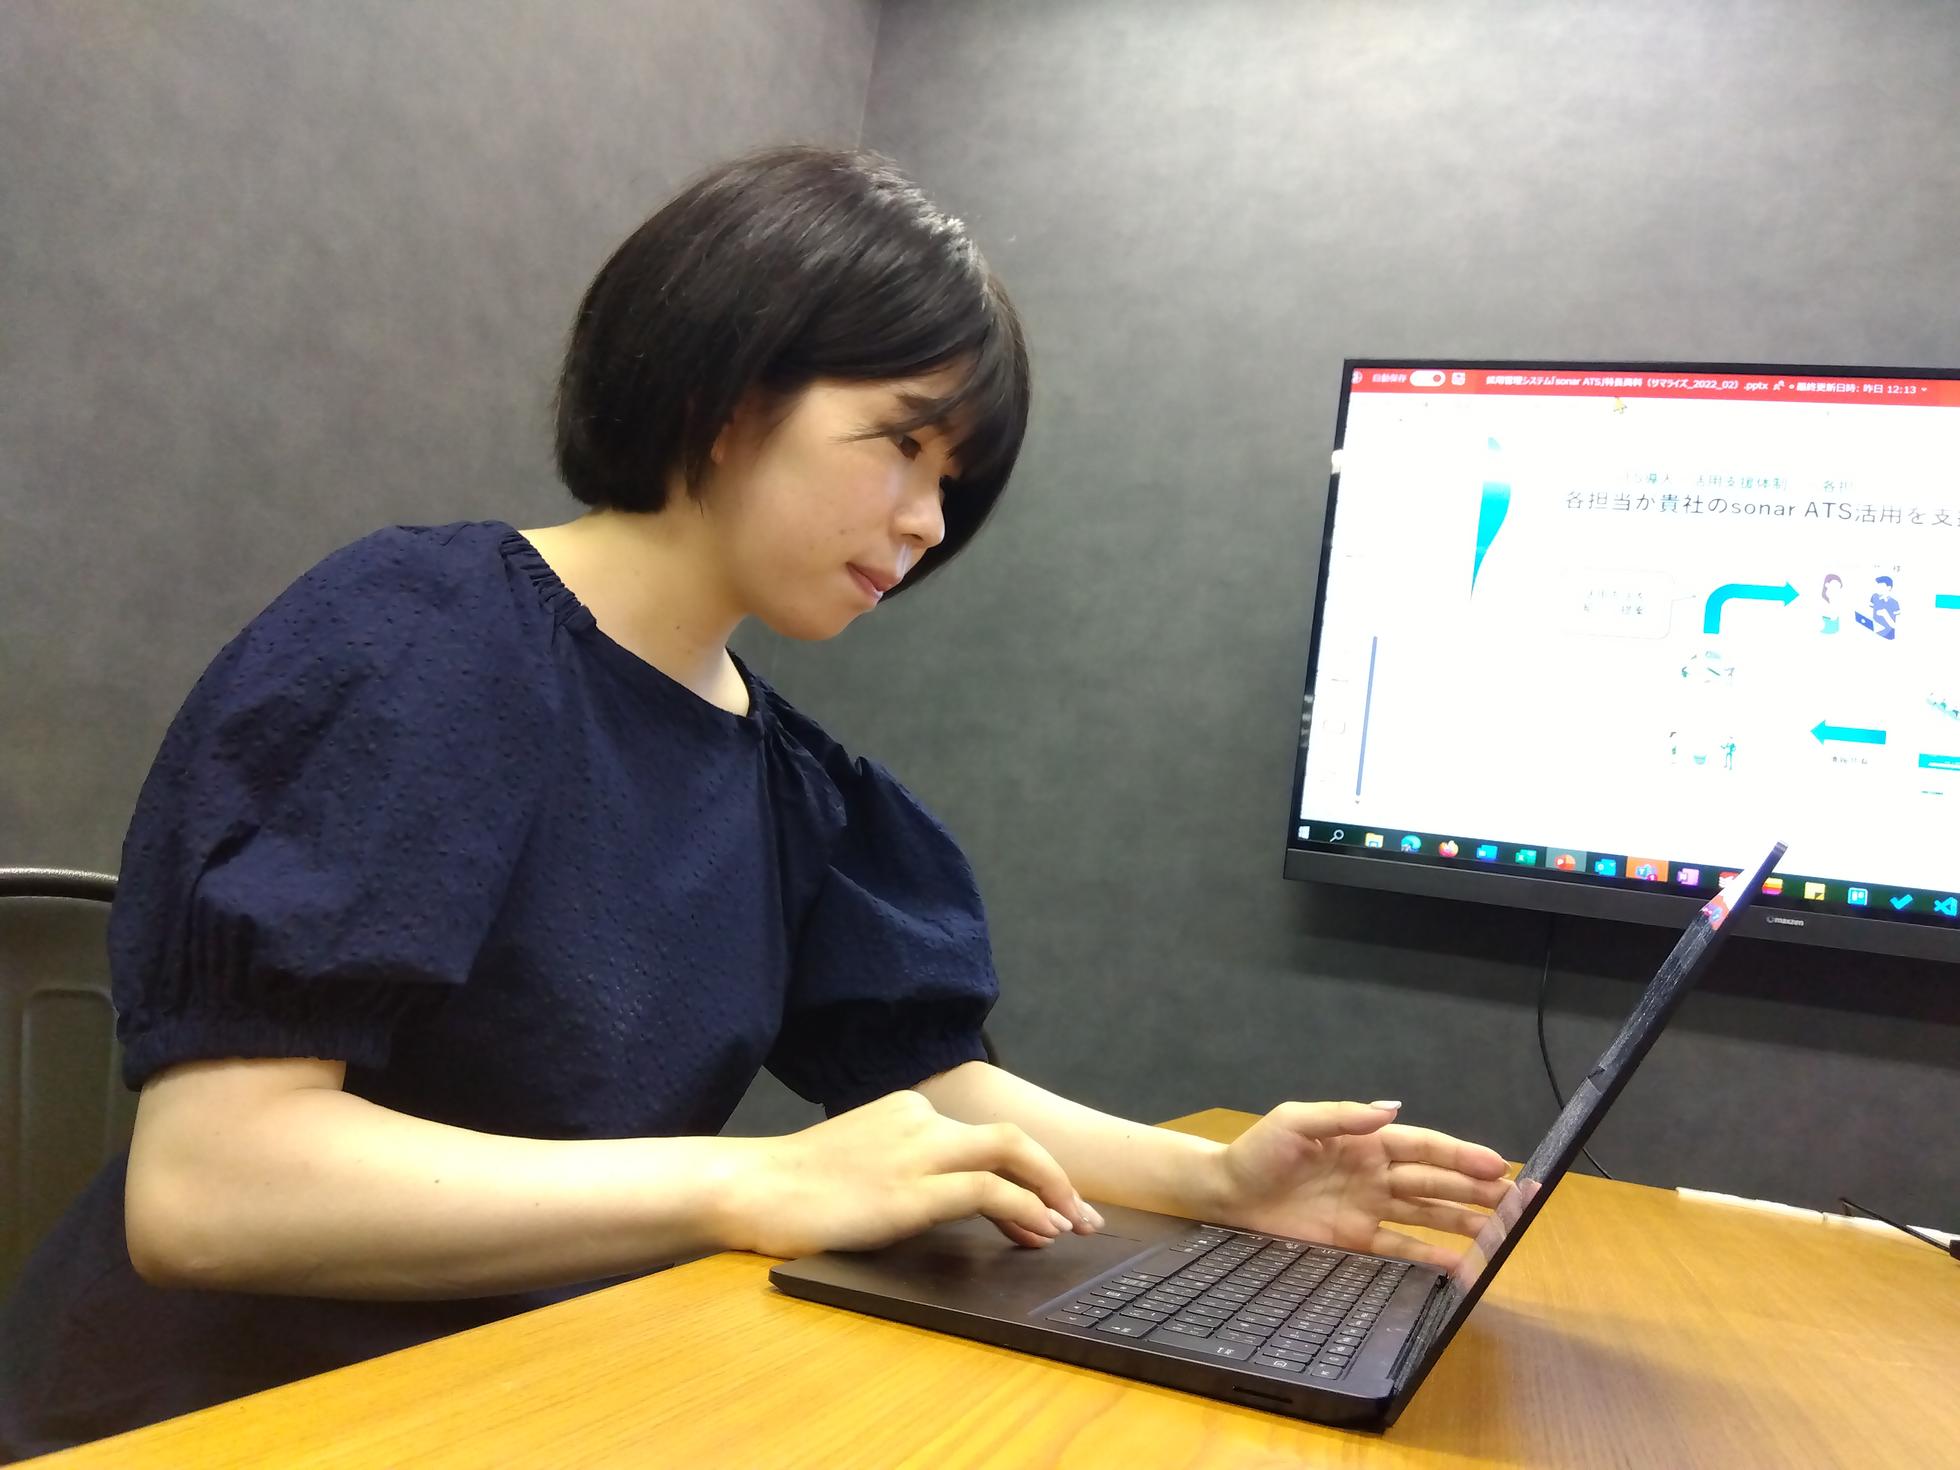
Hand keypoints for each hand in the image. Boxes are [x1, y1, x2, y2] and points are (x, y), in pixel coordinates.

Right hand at [723, 1090, 1103, 1257]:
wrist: (749, 1187)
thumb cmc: (794, 1187)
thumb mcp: (859, 1163)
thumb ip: (903, 1169)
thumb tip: (949, 1202)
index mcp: (908, 1110)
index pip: (984, 1136)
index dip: (1029, 1168)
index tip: (1053, 1202)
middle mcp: (919, 1119)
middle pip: (1011, 1137)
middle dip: (1058, 1177)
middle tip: (1087, 1216)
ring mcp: (915, 1151)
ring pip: (1011, 1154)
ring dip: (1053, 1193)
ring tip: (1074, 1228)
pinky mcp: (909, 1189)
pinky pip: (987, 1192)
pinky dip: (1024, 1209)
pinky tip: (1039, 1232)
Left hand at [1205, 1101, 1512, 1269]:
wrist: (1226, 1196)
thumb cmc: (1258, 1152)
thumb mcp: (1295, 1122)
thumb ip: (1343, 1116)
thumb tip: (1391, 1107)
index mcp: (1366, 1142)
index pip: (1423, 1146)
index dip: (1461, 1155)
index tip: (1497, 1165)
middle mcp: (1375, 1174)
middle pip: (1435, 1181)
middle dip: (1476, 1189)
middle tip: (1516, 1201)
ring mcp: (1369, 1209)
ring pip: (1428, 1214)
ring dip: (1464, 1222)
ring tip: (1501, 1232)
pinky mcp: (1356, 1241)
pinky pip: (1401, 1249)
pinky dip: (1431, 1258)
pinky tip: (1460, 1266)